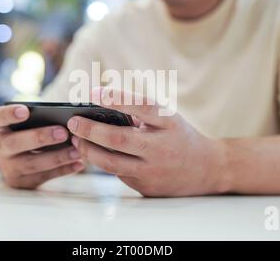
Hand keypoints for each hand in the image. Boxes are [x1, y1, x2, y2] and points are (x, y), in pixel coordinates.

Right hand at [0, 105, 84, 188]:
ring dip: (57, 157)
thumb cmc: (32, 131)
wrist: (24, 158)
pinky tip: (78, 163)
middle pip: (14, 143)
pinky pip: (45, 176)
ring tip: (77, 150)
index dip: (7, 114)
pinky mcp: (23, 182)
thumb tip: (70, 117)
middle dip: (40, 137)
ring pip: (32, 164)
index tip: (24, 110)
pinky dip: (64, 170)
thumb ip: (42, 117)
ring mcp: (10, 167)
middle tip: (63, 132)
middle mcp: (0, 147)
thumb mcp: (30, 122)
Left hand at [66, 87, 230, 196]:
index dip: (116, 98)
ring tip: (75, 140)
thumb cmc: (180, 137)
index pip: (141, 106)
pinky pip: (118, 174)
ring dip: (88, 150)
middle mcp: (162, 147)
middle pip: (119, 139)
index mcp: (169, 123)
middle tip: (72, 122)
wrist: (207, 169)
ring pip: (111, 163)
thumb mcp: (168, 119)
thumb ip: (140, 114)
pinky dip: (103, 162)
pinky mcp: (147, 187)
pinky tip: (93, 153)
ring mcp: (154, 170)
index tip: (92, 93)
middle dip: (90, 130)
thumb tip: (100, 111)